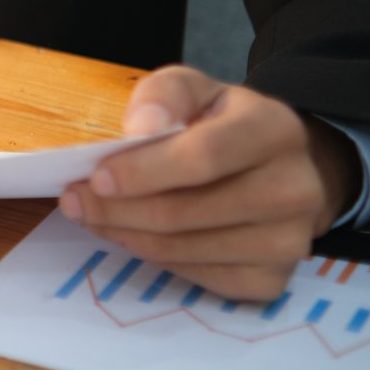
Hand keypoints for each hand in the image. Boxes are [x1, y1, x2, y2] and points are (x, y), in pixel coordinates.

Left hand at [59, 65, 359, 300]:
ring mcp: (289, 241)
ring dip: (125, 234)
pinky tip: (134, 234)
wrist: (277, 169)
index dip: (142, 171)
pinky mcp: (273, 280)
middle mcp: (294, 190)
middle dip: (117, 209)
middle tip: (75, 201)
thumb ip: (164, 95)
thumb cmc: (222, 124)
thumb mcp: (195, 89)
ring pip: (184, 250)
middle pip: (185, 212)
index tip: (96, 177)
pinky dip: (155, 258)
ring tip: (94, 215)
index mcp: (274, 131)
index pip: (202, 157)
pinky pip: (198, 277)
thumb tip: (139, 128)